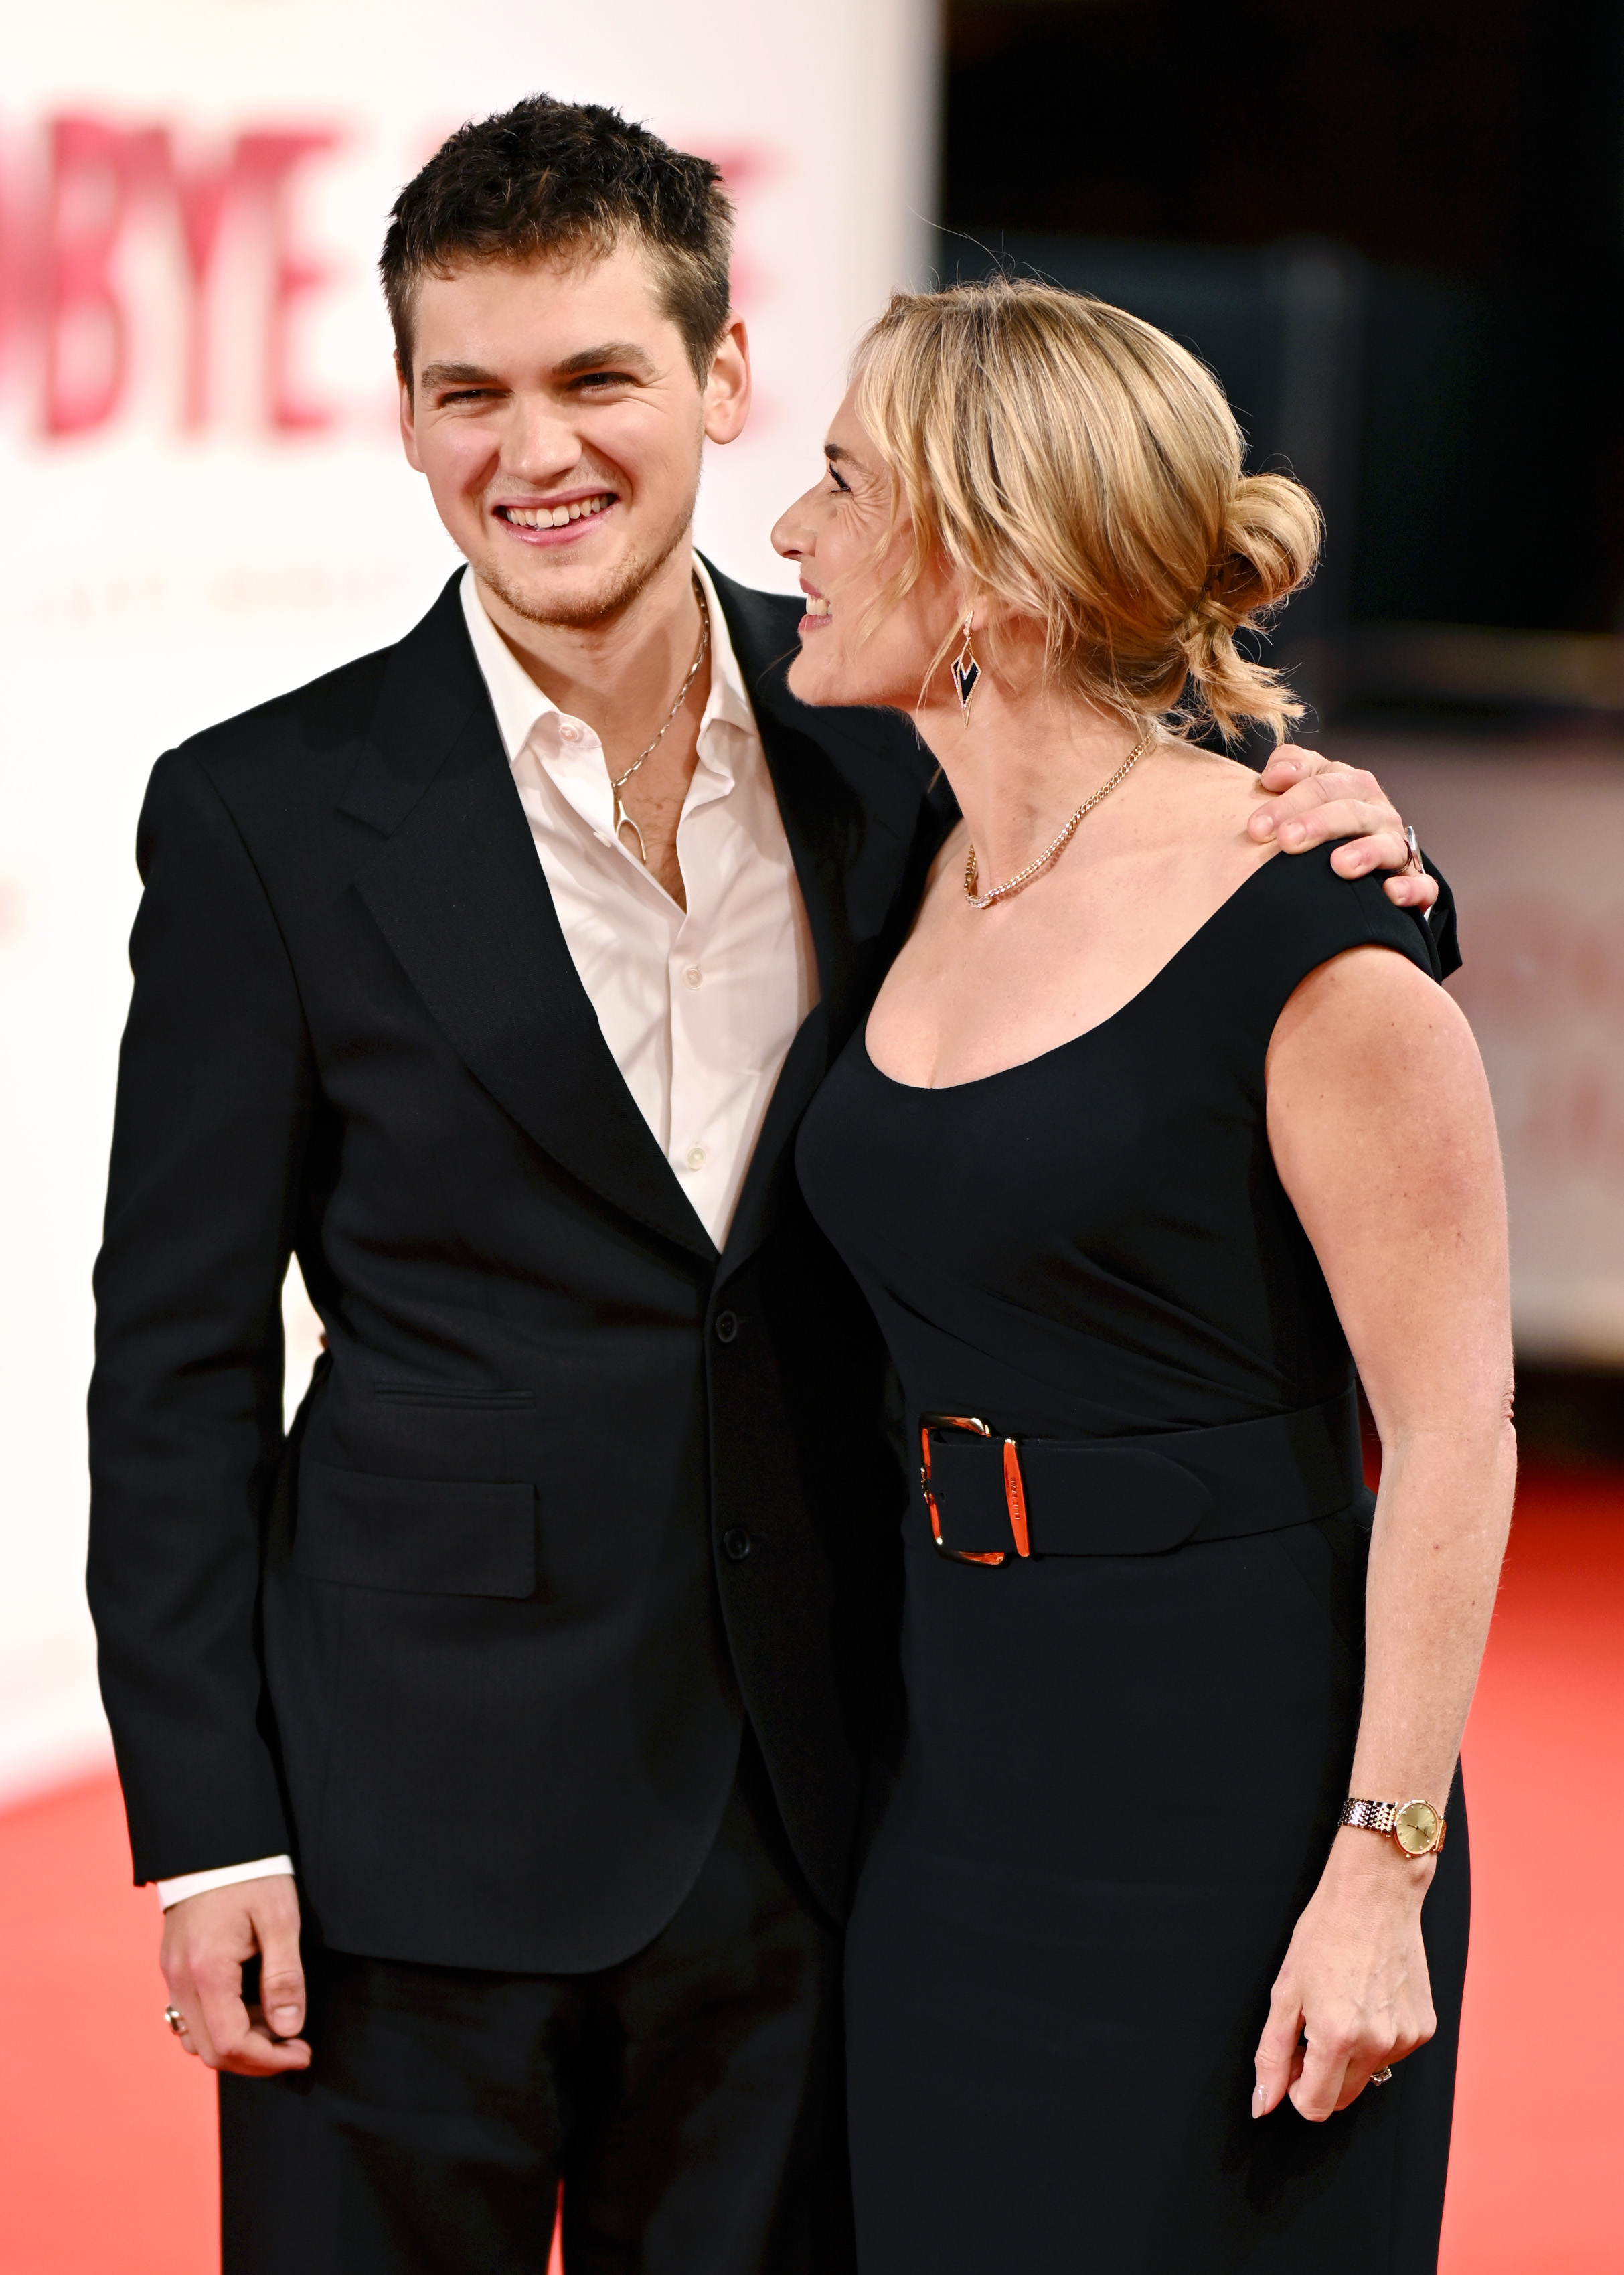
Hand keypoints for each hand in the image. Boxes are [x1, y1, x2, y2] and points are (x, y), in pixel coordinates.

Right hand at [159, 1874, 310, 2076]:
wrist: (213, 1843)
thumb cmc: (252, 1875)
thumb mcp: (279, 1919)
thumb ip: (285, 1976)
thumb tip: (289, 2028)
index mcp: (207, 1970)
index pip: (231, 2044)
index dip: (269, 2059)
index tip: (303, 2052)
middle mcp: (180, 1980)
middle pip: (210, 2052)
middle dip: (255, 2060)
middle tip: (295, 2045)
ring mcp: (171, 1975)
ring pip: (196, 2040)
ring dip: (236, 2044)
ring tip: (274, 2020)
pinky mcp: (172, 1968)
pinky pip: (189, 2017)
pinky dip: (219, 2025)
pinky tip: (250, 2005)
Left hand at [1249, 748, 1437, 913]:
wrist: (1354, 862)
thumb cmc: (1317, 821)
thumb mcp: (1301, 790)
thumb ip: (1288, 769)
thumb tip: (1272, 775)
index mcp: (1350, 786)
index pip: (1322, 783)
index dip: (1288, 801)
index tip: (1256, 827)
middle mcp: (1376, 812)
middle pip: (1350, 810)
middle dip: (1317, 823)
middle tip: (1285, 841)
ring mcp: (1395, 845)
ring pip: (1386, 844)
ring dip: (1365, 853)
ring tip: (1338, 865)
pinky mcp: (1413, 880)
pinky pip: (1422, 884)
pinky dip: (1411, 888)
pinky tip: (1390, 894)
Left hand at [1252, 1830, 1436, 2120]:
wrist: (1375, 1894)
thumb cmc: (1326, 1933)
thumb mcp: (1285, 1991)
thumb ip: (1272, 2054)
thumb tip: (1263, 2103)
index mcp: (1337, 2036)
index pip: (1314, 2106)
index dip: (1295, 2086)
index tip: (1293, 2057)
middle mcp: (1378, 2044)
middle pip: (1341, 2099)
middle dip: (1320, 2074)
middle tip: (1312, 2025)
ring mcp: (1406, 2038)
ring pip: (1367, 2075)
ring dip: (1349, 2054)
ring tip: (1342, 2001)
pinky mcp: (1424, 2029)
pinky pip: (1392, 2053)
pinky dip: (1376, 2037)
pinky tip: (1368, 1998)